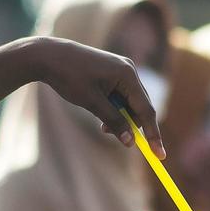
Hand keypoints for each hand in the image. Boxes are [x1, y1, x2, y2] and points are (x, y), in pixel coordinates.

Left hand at [24, 37, 165, 157]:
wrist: (49, 55)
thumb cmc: (70, 77)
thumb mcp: (92, 102)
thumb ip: (113, 121)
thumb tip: (130, 142)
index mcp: (127, 74)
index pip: (146, 110)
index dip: (153, 135)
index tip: (160, 155)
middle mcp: (129, 70)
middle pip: (140, 107)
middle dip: (131, 125)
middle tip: (112, 136)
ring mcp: (121, 70)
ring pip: (130, 103)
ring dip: (120, 117)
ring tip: (100, 124)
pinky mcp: (113, 72)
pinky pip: (121, 95)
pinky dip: (114, 108)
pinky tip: (99, 112)